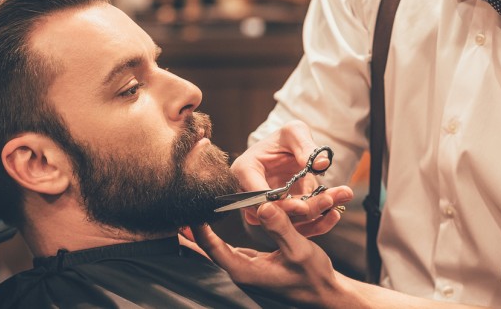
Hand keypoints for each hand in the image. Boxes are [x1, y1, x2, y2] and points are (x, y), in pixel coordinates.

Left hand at [192, 204, 357, 307]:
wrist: (325, 294)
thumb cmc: (313, 275)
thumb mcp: (299, 249)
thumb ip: (280, 227)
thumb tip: (264, 205)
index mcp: (246, 271)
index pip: (213, 249)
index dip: (198, 230)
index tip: (188, 210)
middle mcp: (242, 273)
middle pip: (209, 251)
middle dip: (191, 235)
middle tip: (174, 216)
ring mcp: (248, 272)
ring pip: (218, 252)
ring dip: (202, 236)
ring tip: (187, 218)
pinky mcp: (255, 268)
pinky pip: (230, 252)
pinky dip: (217, 241)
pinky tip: (212, 230)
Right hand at [232, 121, 353, 235]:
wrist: (287, 153)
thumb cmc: (285, 139)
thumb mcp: (294, 133)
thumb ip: (305, 145)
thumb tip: (321, 163)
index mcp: (244, 171)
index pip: (258, 195)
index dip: (280, 203)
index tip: (303, 205)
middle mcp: (249, 195)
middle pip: (275, 213)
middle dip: (306, 209)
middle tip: (330, 200)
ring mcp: (265, 210)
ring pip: (290, 221)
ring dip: (318, 212)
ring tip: (342, 197)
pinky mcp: (282, 218)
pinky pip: (299, 225)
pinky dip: (320, 220)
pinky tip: (338, 210)